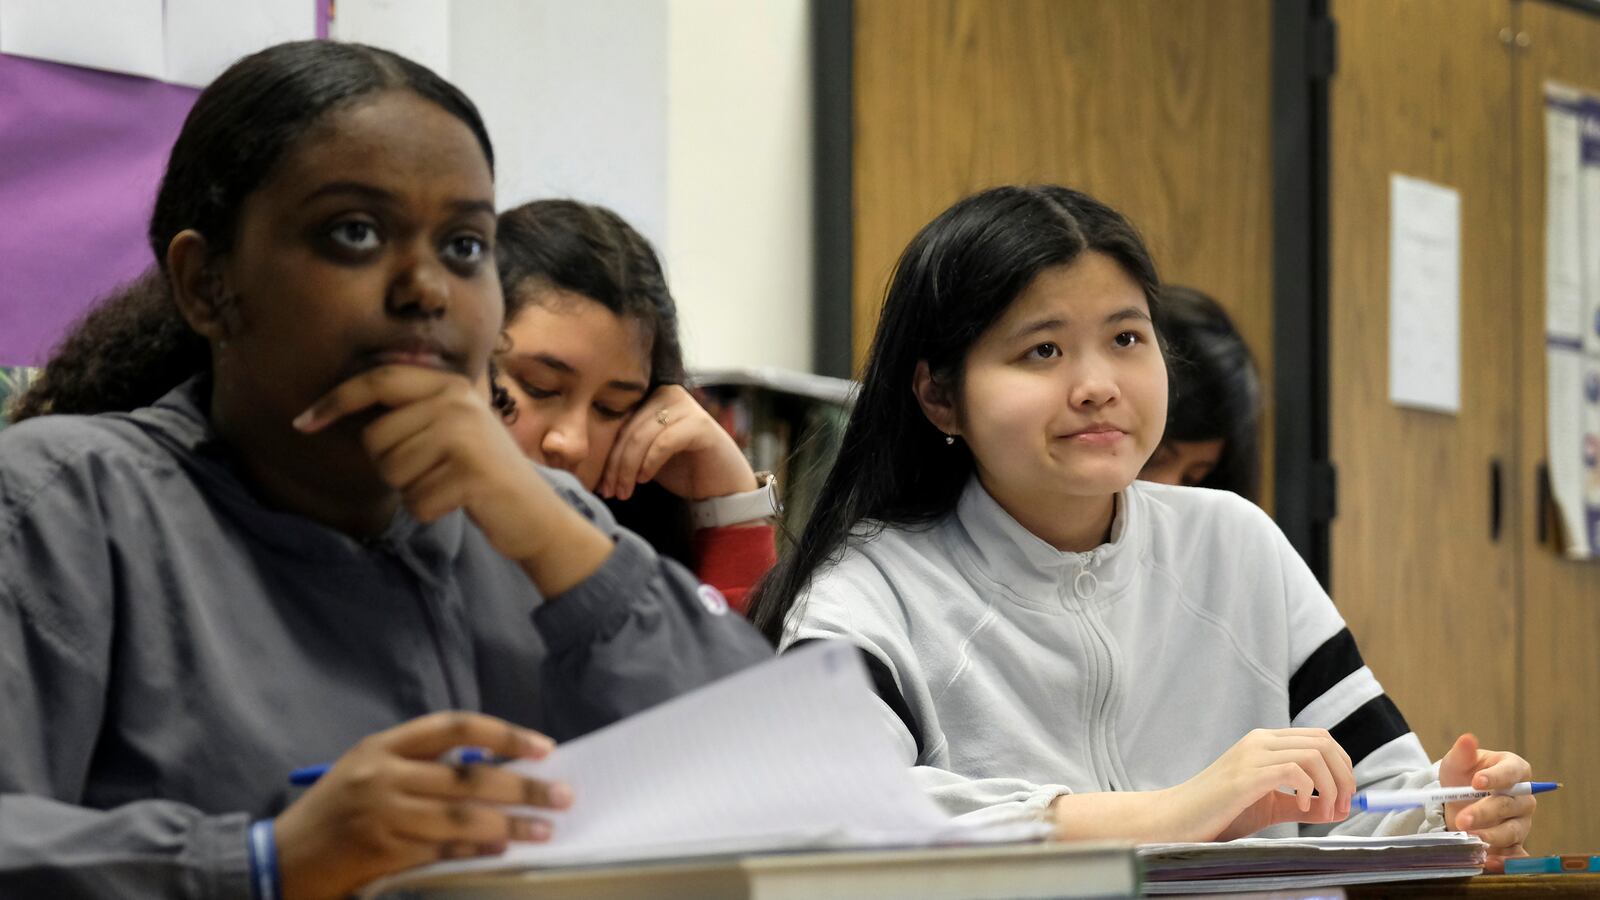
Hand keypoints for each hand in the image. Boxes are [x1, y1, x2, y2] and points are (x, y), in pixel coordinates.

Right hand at [274, 712, 569, 899]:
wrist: (281, 858)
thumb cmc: (335, 810)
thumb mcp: (369, 768)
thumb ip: (422, 763)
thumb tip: (493, 766)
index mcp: (384, 745)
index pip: (455, 727)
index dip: (504, 734)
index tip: (544, 747)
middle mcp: (384, 775)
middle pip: (469, 775)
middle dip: (523, 786)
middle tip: (563, 794)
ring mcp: (384, 815)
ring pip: (462, 818)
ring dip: (510, 825)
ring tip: (545, 829)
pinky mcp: (384, 853)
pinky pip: (443, 851)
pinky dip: (477, 851)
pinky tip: (503, 850)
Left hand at [295, 365, 612, 593]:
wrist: (534, 514)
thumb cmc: (481, 473)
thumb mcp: (452, 427)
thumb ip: (412, 410)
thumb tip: (345, 404)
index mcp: (449, 385)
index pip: (379, 381)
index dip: (336, 401)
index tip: (302, 423)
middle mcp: (457, 402)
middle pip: (377, 439)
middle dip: (392, 467)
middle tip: (433, 471)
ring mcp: (465, 436)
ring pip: (392, 471)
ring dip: (413, 489)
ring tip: (448, 484)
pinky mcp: (470, 473)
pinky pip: (415, 500)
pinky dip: (429, 510)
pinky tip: (458, 502)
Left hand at [597, 385, 756, 502]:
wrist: (723, 487)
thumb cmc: (684, 471)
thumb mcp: (646, 457)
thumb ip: (625, 448)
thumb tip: (586, 459)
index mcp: (652, 398)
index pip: (618, 423)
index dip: (606, 455)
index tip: (600, 485)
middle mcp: (668, 394)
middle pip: (628, 429)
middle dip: (615, 465)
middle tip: (610, 492)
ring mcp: (686, 406)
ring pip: (642, 436)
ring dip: (628, 468)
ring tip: (625, 491)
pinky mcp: (700, 424)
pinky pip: (664, 442)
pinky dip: (650, 462)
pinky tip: (645, 479)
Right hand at [1171, 728, 1354, 841]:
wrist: (1178, 818)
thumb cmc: (1219, 812)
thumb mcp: (1269, 805)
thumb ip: (1301, 804)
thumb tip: (1337, 809)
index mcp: (1264, 742)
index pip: (1320, 738)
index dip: (1343, 765)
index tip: (1345, 797)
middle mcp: (1260, 741)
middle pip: (1323, 742)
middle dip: (1344, 775)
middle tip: (1342, 806)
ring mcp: (1252, 755)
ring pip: (1314, 754)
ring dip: (1332, 786)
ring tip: (1327, 811)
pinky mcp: (1246, 775)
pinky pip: (1294, 770)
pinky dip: (1308, 790)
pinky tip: (1300, 806)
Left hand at [1440, 732, 1533, 870]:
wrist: (1456, 801)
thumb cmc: (1462, 777)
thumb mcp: (1457, 763)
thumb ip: (1462, 753)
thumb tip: (1467, 739)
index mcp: (1514, 769)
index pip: (1513, 772)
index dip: (1497, 777)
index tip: (1477, 782)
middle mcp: (1523, 797)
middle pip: (1510, 805)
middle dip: (1485, 812)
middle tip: (1463, 819)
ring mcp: (1520, 821)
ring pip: (1512, 831)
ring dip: (1491, 836)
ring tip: (1469, 838)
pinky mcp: (1514, 843)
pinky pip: (1515, 854)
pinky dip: (1504, 860)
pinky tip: (1488, 862)